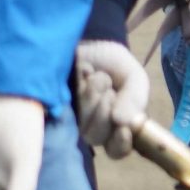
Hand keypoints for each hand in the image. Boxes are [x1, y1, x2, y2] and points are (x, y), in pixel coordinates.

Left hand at [71, 39, 149, 159]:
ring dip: (91, 98)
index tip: (123, 127)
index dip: (121, 143)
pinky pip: (63, 109)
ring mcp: (71, 120)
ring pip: (79, 124)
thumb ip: (136, 98)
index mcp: (118, 126)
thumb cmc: (112, 63)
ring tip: (94, 76)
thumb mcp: (133, 77)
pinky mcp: (53, 109)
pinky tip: (81, 75)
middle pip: (97, 137)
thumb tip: (125, 122)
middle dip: (104, 111)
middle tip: (109, 88)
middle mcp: (94, 127)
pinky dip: (77, 90)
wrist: (86, 40)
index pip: (118, 149)